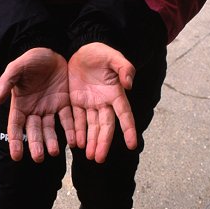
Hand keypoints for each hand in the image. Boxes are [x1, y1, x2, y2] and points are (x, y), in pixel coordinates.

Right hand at [0, 48, 75, 162]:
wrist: (50, 50)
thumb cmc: (30, 59)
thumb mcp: (16, 68)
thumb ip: (7, 82)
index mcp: (20, 104)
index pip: (16, 126)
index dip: (16, 141)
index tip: (16, 156)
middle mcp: (34, 110)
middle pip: (34, 131)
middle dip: (36, 145)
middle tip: (39, 158)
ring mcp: (50, 108)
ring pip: (51, 129)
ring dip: (52, 141)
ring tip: (54, 152)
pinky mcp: (64, 103)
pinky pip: (67, 119)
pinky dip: (70, 130)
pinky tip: (73, 141)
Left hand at [68, 42, 136, 162]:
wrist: (82, 49)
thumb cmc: (101, 53)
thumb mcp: (113, 57)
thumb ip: (124, 68)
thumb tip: (129, 85)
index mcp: (116, 93)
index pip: (124, 114)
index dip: (128, 130)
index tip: (132, 145)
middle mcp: (104, 103)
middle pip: (105, 126)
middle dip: (103, 142)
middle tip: (99, 158)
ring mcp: (90, 104)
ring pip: (92, 127)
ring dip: (92, 142)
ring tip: (91, 156)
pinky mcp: (76, 102)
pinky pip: (77, 120)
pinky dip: (78, 132)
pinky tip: (78, 144)